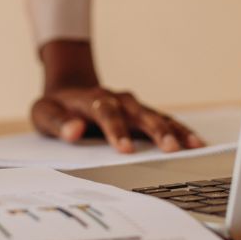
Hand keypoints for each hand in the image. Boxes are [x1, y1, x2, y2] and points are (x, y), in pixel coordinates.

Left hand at [31, 39, 203, 153]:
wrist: (69, 90)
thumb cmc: (57, 107)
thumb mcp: (45, 113)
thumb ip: (57, 122)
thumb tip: (73, 131)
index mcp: (92, 99)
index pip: (106, 112)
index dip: (116, 129)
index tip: (124, 149)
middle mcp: (117, 99)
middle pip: (138, 112)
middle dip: (154, 129)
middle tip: (168, 147)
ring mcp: (131, 105)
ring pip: (156, 115)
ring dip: (173, 130)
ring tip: (192, 145)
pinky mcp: (141, 113)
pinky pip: (164, 120)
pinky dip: (179, 129)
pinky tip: (195, 141)